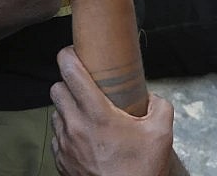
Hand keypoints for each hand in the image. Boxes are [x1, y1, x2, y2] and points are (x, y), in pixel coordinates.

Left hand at [50, 47, 174, 175]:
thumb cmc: (140, 170)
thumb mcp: (161, 134)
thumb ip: (160, 107)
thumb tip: (153, 98)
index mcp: (96, 113)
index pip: (70, 72)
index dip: (68, 56)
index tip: (72, 52)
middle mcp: (74, 125)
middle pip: (56, 89)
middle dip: (67, 83)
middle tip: (83, 87)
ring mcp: (64, 143)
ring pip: (55, 113)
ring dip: (67, 109)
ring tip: (86, 116)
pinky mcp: (60, 159)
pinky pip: (57, 136)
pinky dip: (66, 132)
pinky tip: (83, 138)